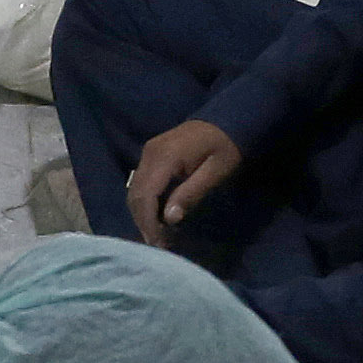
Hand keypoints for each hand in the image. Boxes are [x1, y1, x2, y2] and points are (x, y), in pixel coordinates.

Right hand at [128, 117, 242, 242]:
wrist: (227, 118)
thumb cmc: (226, 146)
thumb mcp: (215, 172)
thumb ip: (191, 194)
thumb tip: (169, 219)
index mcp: (164, 157)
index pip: (146, 195)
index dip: (148, 222)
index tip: (158, 243)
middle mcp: (149, 154)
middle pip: (135, 195)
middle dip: (143, 222)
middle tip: (158, 244)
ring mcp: (148, 153)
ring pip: (134, 191)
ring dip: (143, 214)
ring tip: (158, 235)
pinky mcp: (151, 155)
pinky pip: (141, 183)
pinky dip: (146, 203)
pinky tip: (158, 216)